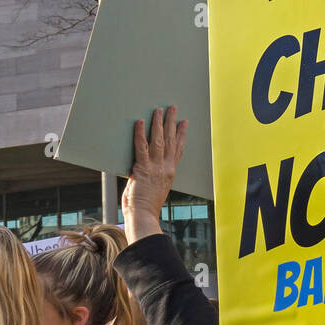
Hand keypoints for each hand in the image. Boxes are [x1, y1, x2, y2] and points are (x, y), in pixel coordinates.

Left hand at [122, 105, 186, 244]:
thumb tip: (145, 169)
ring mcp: (155, 167)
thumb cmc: (146, 206)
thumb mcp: (155, 188)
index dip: (181, 134)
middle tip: (173, 108)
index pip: (178, 149)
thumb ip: (153, 176)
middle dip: (172, 122)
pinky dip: (140, 133)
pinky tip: (139, 122)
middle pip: (170, 140)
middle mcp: (166, 167)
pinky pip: (141, 147)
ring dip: (159, 123)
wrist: (143, 215)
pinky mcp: (142, 168)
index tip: (184, 123)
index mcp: (170, 172)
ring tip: (159, 110)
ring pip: (158, 140)